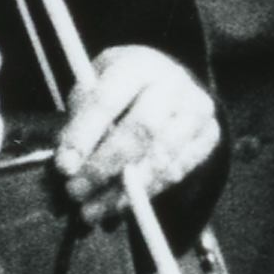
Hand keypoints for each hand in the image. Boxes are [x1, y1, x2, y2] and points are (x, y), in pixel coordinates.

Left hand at [50, 40, 210, 215]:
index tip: (63, 166)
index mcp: (138, 64)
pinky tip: (120, 203)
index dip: (84, 135)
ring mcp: (198, 110)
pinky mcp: (210, 135)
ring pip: (162, 157)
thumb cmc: (121, 89)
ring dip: (124, 190)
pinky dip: (147, 192)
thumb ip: (81, 118)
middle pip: (142, 130)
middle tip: (76, 191)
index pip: (108, 100)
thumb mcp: (94, 88)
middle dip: (105, 166)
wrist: (168, 85)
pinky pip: (178, 172)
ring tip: (92, 209)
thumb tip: (70, 163)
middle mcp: (174, 83)